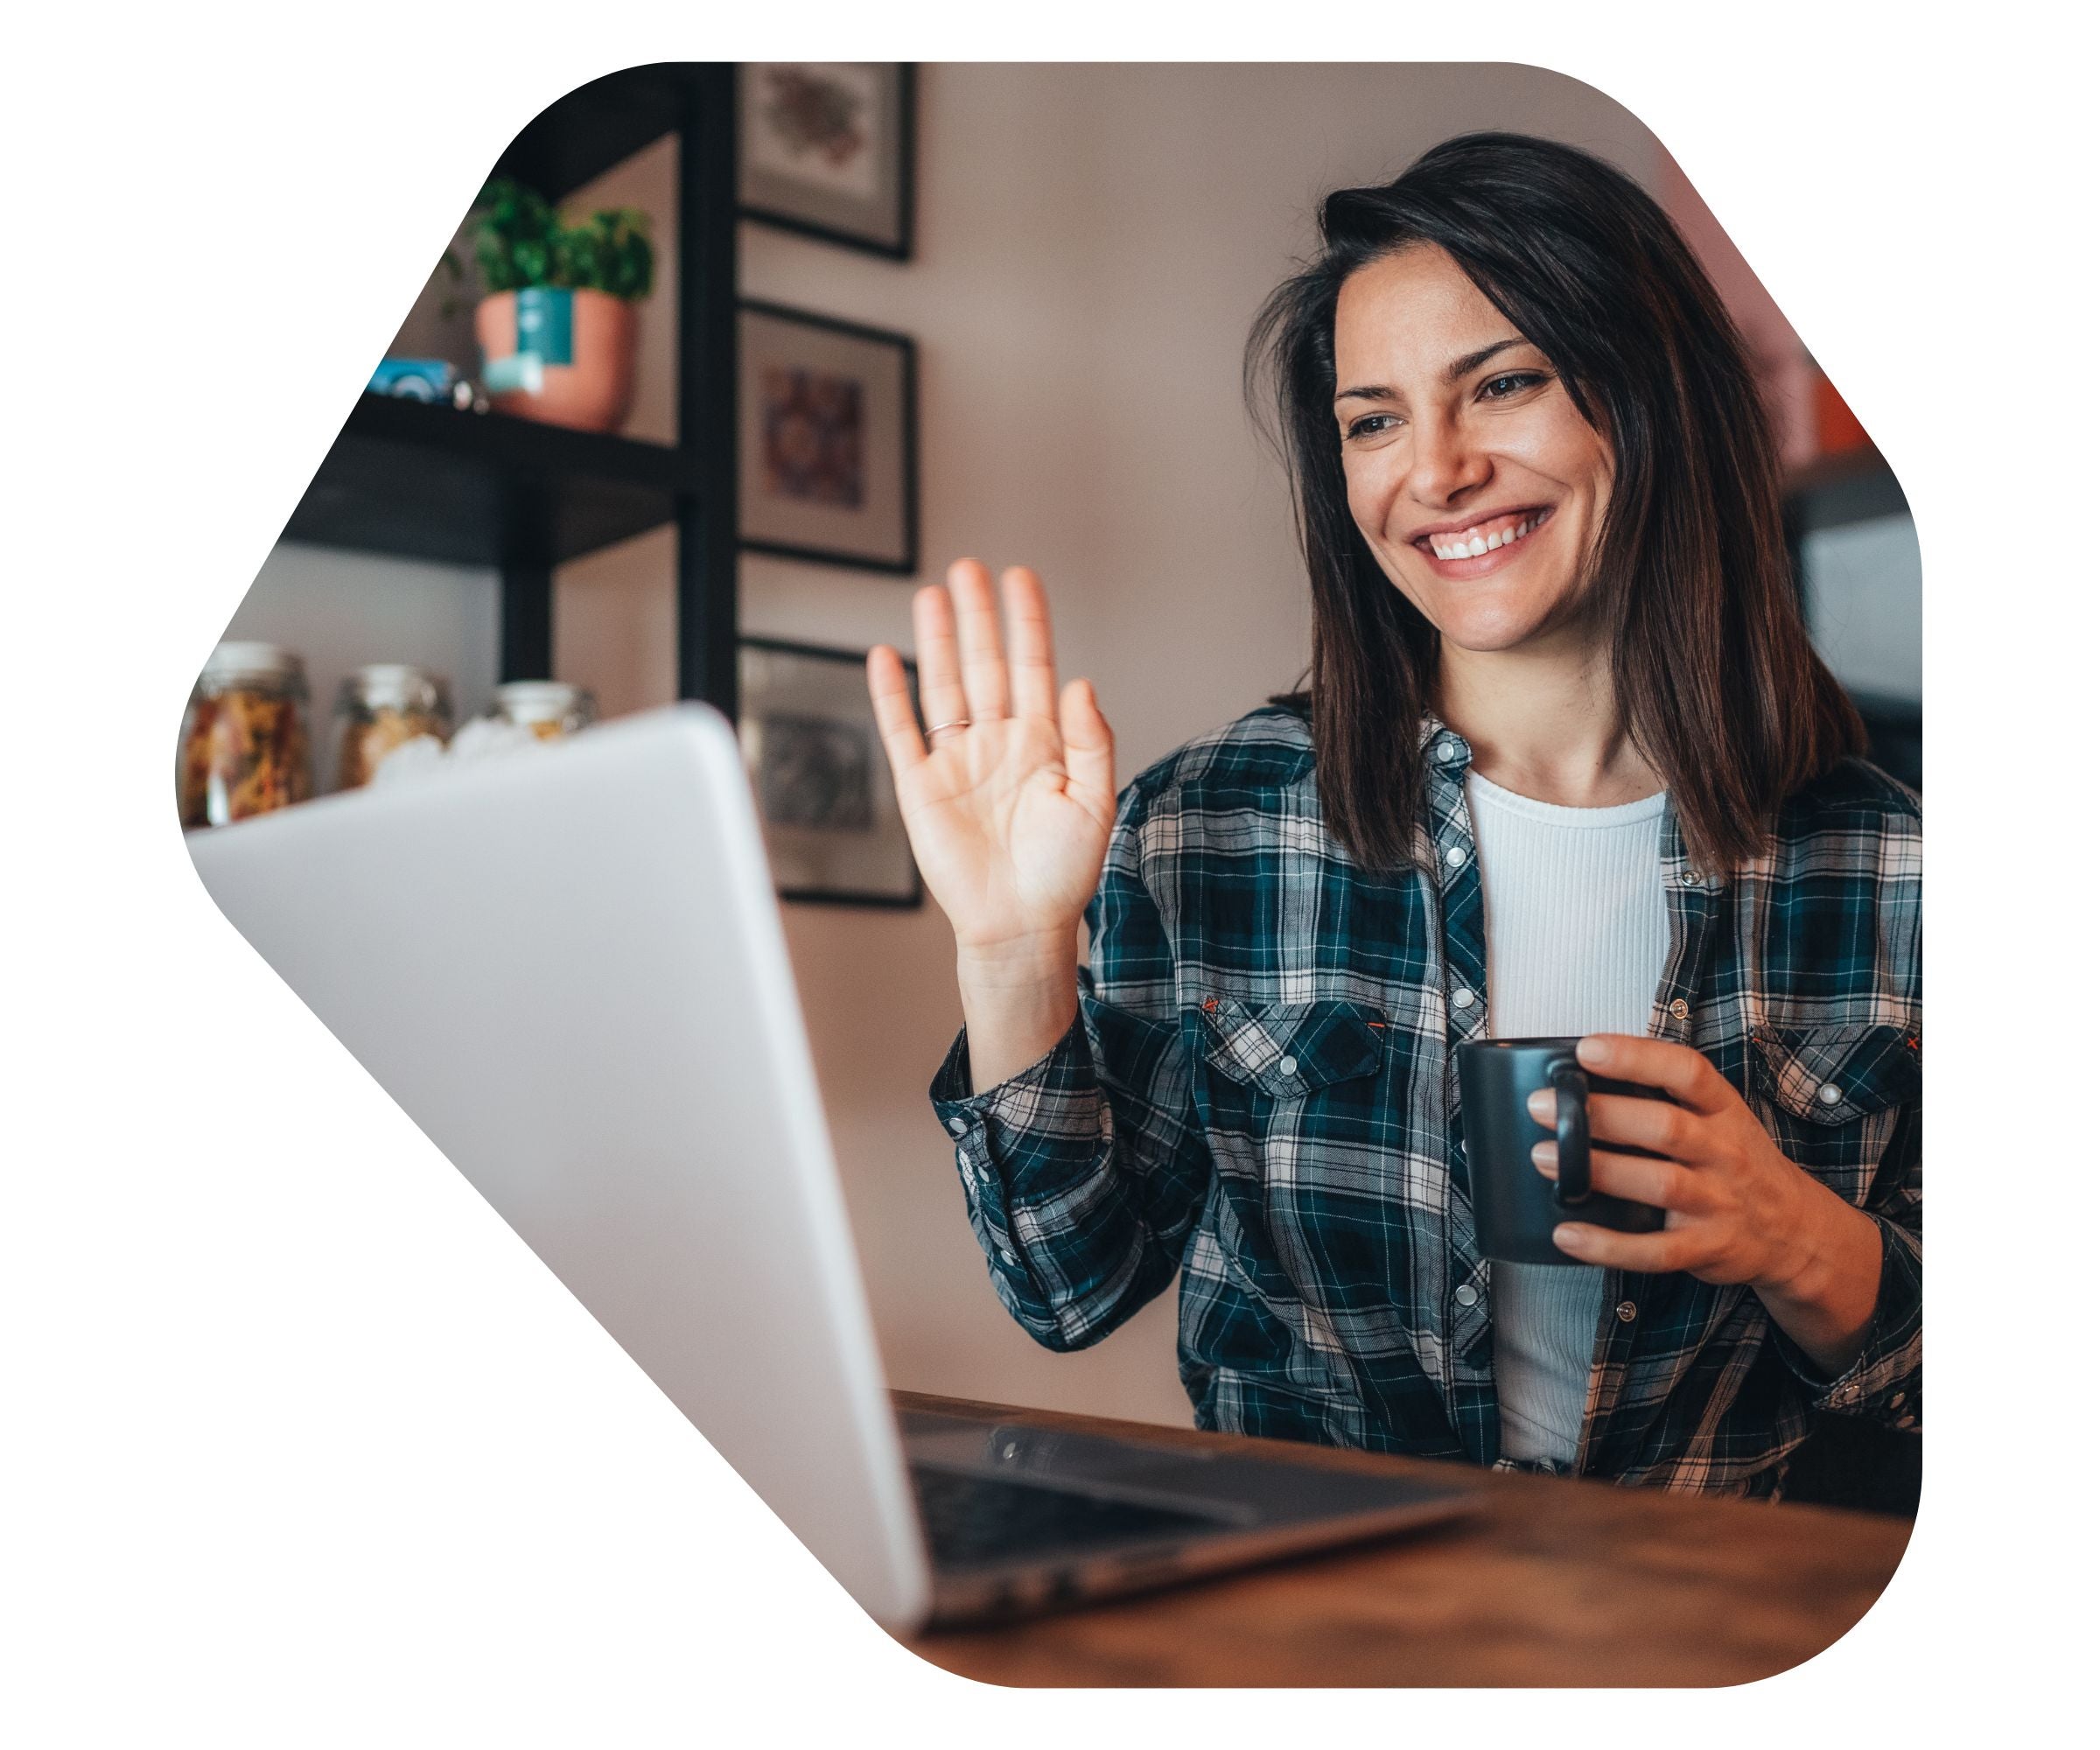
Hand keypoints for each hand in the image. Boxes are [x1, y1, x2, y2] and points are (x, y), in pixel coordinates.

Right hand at [867, 560, 1115, 958]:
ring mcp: (958, 761)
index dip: (1026, 623)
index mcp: (1044, 742)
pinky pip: (902, 732)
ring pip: (942, 687)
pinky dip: (890, 695)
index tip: (1021, 578)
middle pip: (983, 665)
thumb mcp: (1095, 804)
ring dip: (935, 641)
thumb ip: (1090, 742)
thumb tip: (1081, 682)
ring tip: (931, 594)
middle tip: (969, 569)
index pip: (1033, 666)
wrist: (1020, 925)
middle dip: (976, 617)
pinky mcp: (922, 787)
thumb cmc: (1062, 873)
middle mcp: (998, 742)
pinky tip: (884, 657)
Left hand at [1526, 1034, 1884, 1374]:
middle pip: (1666, 1127)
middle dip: (1600, 1115)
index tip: (1587, 1049)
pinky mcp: (1707, 1248)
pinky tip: (1568, 1234)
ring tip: (1544, 1159)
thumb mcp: (1719, 1119)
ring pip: (1659, 1183)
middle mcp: (1724, 1153)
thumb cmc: (1737, 1163)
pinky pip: (1655, 1251)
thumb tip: (1584, 1076)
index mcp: (1724, 1111)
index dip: (1637, 1057)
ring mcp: (1718, 1203)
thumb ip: (1666, 1098)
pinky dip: (1608, 1246)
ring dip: (1598, 1170)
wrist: (1795, 1230)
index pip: (1687, 1072)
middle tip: (1542, 1106)